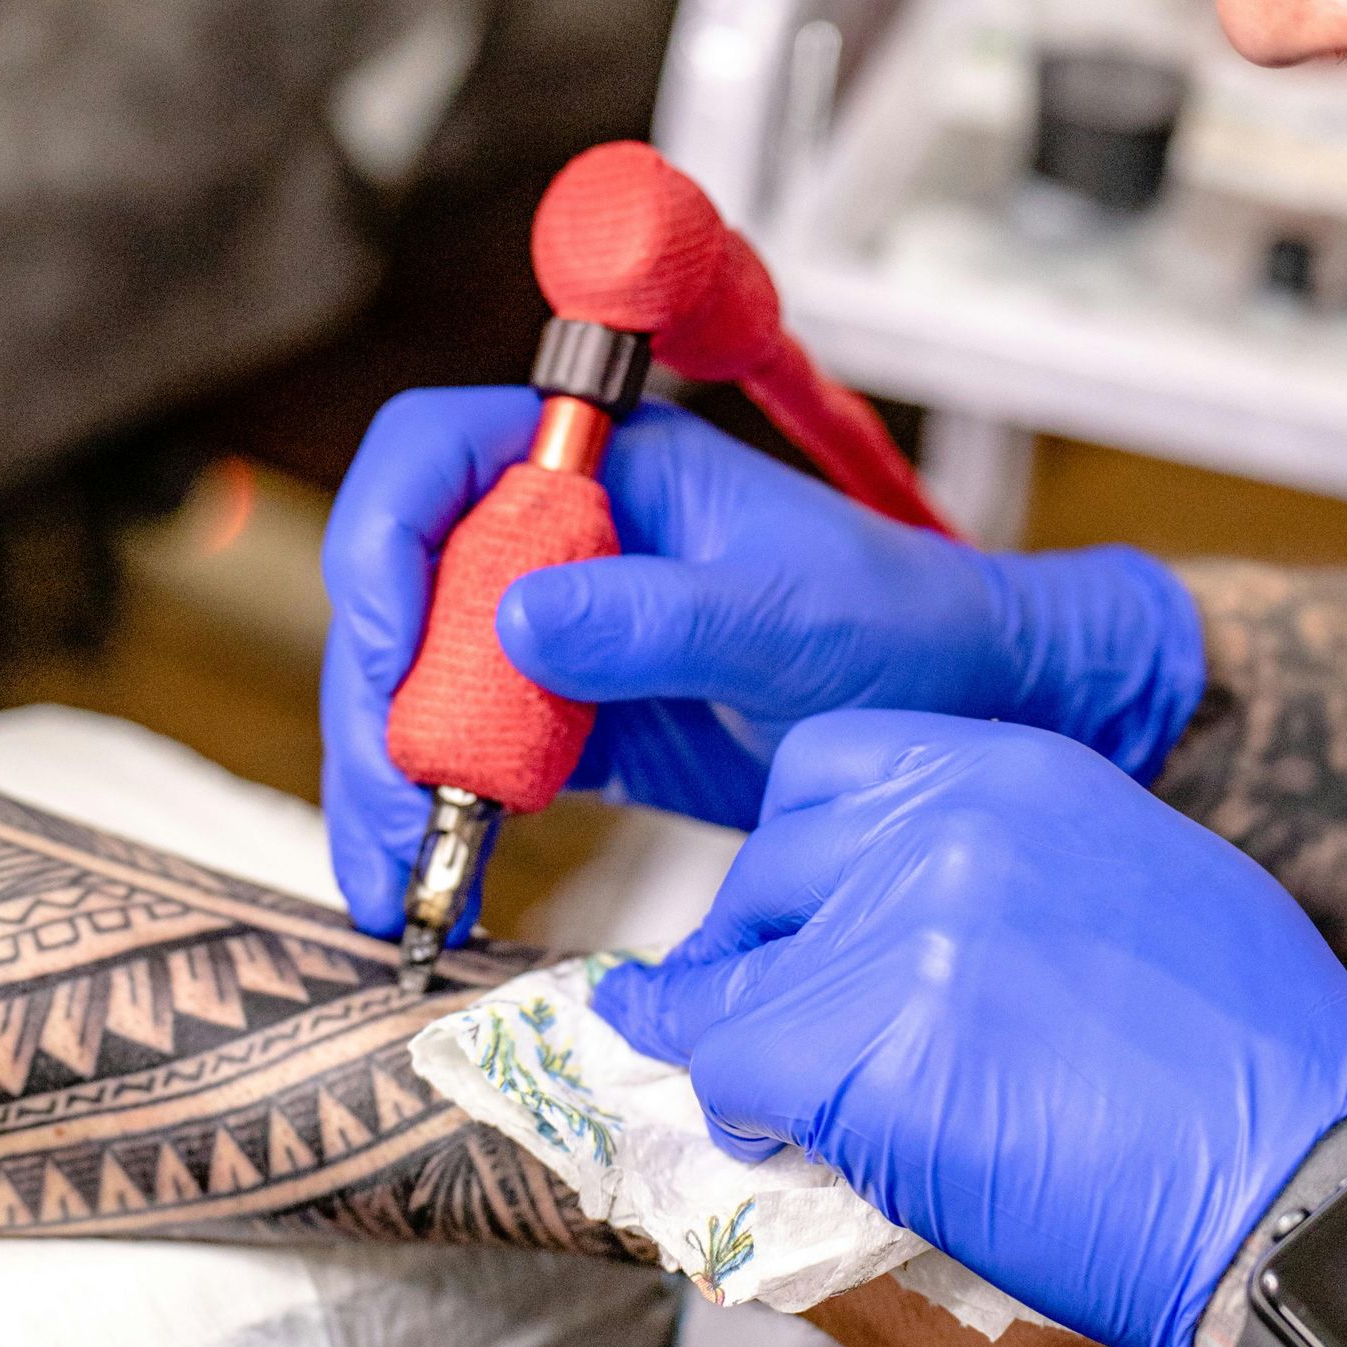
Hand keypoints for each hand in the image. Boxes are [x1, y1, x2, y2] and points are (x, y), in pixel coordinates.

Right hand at [320, 385, 1203, 935]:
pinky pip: (475, 764)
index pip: (437, 456)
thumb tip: (518, 622)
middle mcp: (564, 540)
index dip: (384, 541)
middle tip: (394, 816)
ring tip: (398, 886)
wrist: (970, 713)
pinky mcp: (571, 725)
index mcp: (610, 469)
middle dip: (376, 706)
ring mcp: (559, 636)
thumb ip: (658, 618)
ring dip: (392, 785)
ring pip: (422, 690)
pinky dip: (444, 826)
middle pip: (403, 595)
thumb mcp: (789, 619)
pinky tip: (437, 890)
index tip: (384, 646)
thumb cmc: (905, 630)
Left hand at [596, 712, 1346, 1346]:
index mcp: (1023, 777)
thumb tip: (909, 918)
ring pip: (727, 982)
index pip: (829, 767)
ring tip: (775, 1110)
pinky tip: (792, 1158)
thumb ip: (1024, 881)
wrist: (1316, 1211)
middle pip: (766, 868)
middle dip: (758, 952)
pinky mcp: (863, 1056)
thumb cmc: (1272, 1087)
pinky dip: (746, 1128)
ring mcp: (900, 937)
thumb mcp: (1154, 900)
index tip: (803, 926)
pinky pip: (731, 1078)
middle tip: (778, 1031)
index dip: (804, 859)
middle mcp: (949, 830)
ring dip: (738, 1046)